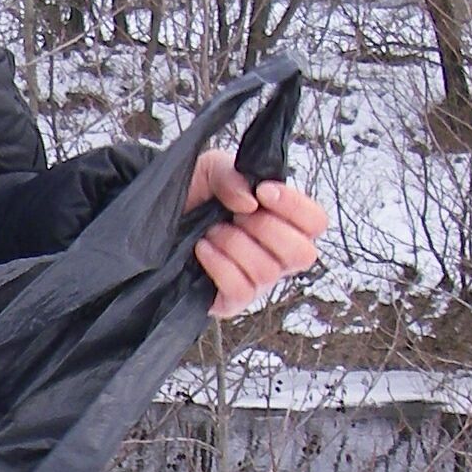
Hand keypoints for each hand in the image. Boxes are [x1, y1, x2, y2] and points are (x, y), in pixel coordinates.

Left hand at [185, 150, 327, 314]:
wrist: (155, 218)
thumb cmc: (193, 195)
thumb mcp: (209, 169)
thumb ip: (231, 175)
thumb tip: (249, 201)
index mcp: (283, 222)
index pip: (316, 222)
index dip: (295, 207)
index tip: (263, 192)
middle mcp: (277, 256)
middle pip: (302, 253)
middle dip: (266, 228)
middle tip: (236, 216)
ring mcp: (257, 281)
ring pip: (267, 271)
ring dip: (235, 244)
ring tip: (211, 230)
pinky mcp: (231, 301)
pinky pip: (240, 290)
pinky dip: (220, 264)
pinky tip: (202, 247)